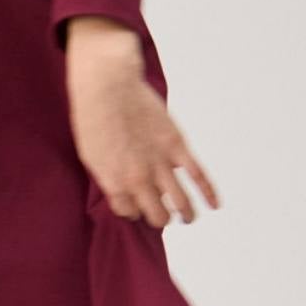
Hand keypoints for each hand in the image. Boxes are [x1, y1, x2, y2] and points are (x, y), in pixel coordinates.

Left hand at [64, 18, 219, 228]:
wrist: (107, 86)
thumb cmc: (93, 117)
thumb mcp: (90, 155)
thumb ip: (108, 177)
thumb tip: (124, 190)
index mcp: (114, 182)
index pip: (129, 213)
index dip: (133, 211)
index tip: (135, 206)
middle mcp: (138, 179)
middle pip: (157, 215)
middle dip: (160, 218)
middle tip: (162, 215)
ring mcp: (159, 163)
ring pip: (180, 202)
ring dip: (186, 214)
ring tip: (188, 218)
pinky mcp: (176, 145)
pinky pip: (198, 175)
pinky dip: (209, 193)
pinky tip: (215, 204)